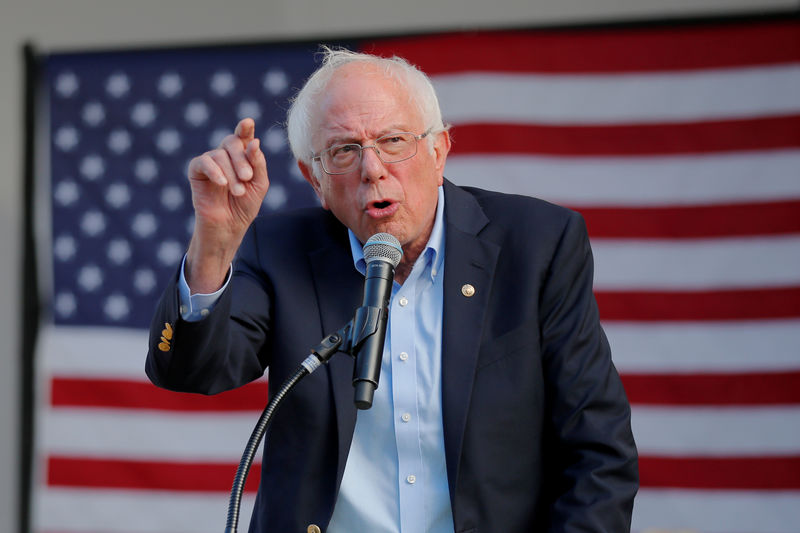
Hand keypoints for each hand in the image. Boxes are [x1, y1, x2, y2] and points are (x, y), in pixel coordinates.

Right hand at [184, 118, 268, 292]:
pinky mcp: (196, 171)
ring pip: (220, 154)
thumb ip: (258, 163)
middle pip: (232, 142)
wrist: (228, 227)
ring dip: (231, 173)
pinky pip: (203, 162)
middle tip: (247, 177)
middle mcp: (226, 156)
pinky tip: (221, 183)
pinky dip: (214, 170)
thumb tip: (254, 141)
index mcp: (242, 157)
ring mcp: (210, 162)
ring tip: (237, 191)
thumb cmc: (245, 206)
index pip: (243, 137)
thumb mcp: (259, 184)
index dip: (245, 129)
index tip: (248, 123)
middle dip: (241, 159)